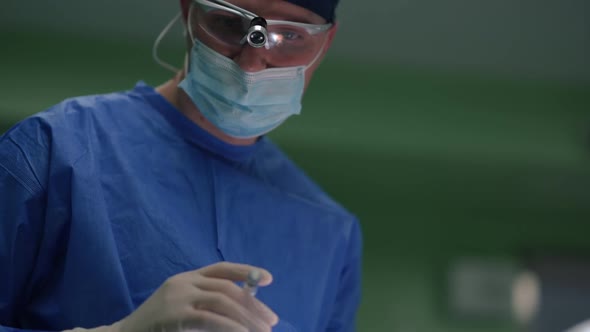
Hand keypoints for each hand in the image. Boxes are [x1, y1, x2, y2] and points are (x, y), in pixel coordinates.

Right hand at [114, 262, 278, 331]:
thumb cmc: (159, 325)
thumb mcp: (184, 307)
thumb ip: (208, 302)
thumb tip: (246, 307)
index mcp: (187, 277)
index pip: (221, 268)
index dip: (246, 271)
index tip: (269, 279)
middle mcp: (184, 282)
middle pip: (227, 287)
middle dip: (254, 304)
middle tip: (272, 321)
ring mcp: (178, 297)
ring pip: (223, 301)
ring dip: (248, 317)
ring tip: (264, 331)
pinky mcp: (175, 315)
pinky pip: (210, 319)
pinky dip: (232, 326)